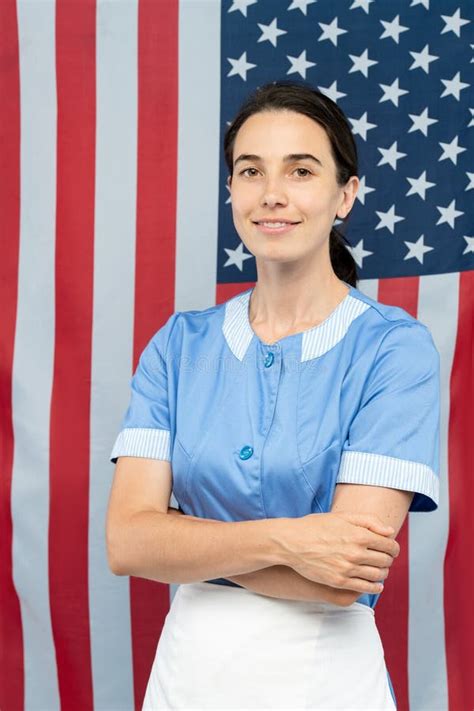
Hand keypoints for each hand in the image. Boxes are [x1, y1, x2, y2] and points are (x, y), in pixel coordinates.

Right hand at [279, 511, 399, 594]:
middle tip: (385, 558)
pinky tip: (376, 584)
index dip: (394, 547)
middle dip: (389, 559)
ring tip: (380, 570)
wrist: (292, 542)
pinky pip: (365, 588)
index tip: (392, 548)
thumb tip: (389, 532)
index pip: (390, 545)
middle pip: (385, 561)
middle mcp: (356, 553)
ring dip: (383, 573)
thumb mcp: (342, 516)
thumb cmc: (316, 526)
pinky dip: (375, 587)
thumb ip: (369, 522)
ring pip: (378, 575)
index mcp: (360, 535)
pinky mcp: (339, 582)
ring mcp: (348, 569)